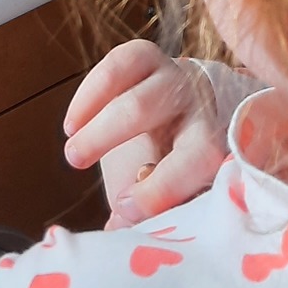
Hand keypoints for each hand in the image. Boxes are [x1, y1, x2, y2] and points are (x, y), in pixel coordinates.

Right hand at [63, 40, 228, 228]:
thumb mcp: (166, 186)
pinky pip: (116, 67)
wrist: (188, 107)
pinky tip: (73, 123)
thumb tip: (119, 229)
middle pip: (153, 114)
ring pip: (132, 92)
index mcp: (215, 140)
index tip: (125, 209)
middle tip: (76, 161)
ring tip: (72, 148)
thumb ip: (147, 205)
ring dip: (96, 123)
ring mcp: (173, 76)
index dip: (161, 187)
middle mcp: (199, 104)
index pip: (197, 157)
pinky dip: (89, 95)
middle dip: (108, 136)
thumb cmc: (174, 158)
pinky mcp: (147, 58)